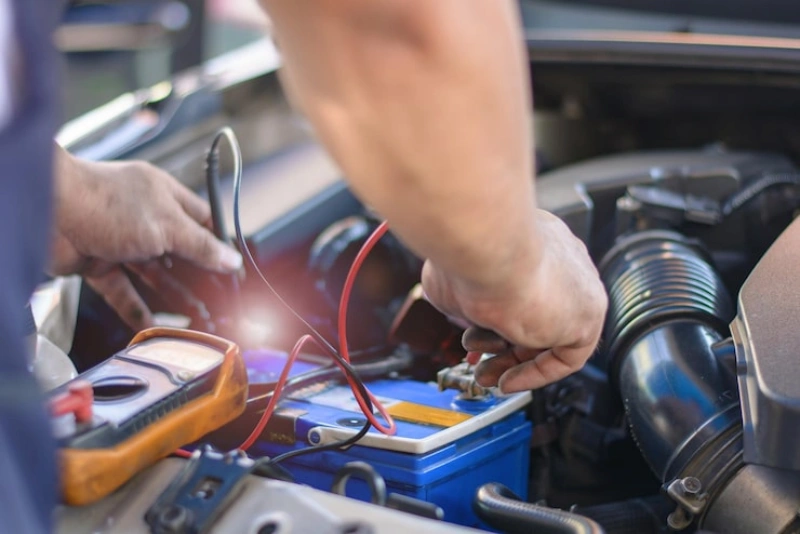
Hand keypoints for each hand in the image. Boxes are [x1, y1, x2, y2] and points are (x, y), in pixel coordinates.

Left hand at [50, 147, 241, 329]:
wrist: (46, 210)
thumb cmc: (105, 202)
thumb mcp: (166, 225)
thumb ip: (201, 246)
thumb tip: (231, 260)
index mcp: (164, 196)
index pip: (201, 221)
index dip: (218, 245)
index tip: (233, 270)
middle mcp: (143, 217)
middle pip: (179, 251)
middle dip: (199, 276)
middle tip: (219, 300)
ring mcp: (119, 241)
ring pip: (153, 274)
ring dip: (174, 295)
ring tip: (197, 317)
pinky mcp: (97, 263)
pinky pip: (122, 291)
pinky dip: (136, 309)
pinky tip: (152, 326)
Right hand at [422, 210, 606, 392]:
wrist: (488, 249)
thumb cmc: (468, 256)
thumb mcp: (453, 281)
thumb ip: (462, 298)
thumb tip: (457, 311)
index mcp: (530, 241)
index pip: (519, 287)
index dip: (489, 318)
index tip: (468, 335)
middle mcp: (557, 258)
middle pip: (534, 313)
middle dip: (500, 344)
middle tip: (476, 361)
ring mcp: (576, 285)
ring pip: (547, 335)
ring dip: (512, 362)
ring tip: (484, 375)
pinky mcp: (587, 315)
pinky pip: (566, 356)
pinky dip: (536, 373)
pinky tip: (507, 380)